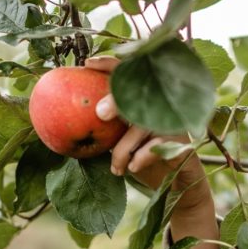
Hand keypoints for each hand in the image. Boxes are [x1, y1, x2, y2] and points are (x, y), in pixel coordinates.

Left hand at [85, 57, 210, 208]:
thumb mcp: (118, 142)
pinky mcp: (181, 140)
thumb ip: (102, 129)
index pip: (126, 71)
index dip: (108, 64)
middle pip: (137, 92)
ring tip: (115, 168)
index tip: (86, 64)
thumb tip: (66, 121)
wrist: (173, 184)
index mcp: (141, 100)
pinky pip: (157, 145)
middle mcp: (158, 104)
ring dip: (123, 149)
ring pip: (142, 125)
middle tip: (100, 113)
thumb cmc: (140, 159)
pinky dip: (141, 158)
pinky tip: (132, 168)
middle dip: (117, 99)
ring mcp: (171, 120)